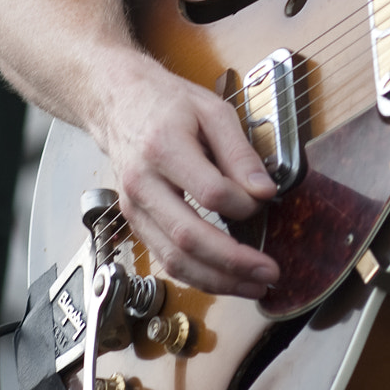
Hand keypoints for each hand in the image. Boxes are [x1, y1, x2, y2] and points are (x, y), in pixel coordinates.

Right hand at [96, 53, 280, 297]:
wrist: (119, 103)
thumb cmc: (169, 104)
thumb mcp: (212, 111)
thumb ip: (239, 152)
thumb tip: (264, 191)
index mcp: (163, 148)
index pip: (209, 192)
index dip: (242, 205)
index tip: (264, 201)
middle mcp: (143, 184)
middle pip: (188, 237)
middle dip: (233, 262)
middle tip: (270, 273)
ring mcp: (134, 208)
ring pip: (173, 259)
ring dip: (217, 280)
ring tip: (253, 286)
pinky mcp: (134, 222)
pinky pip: (165, 258)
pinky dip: (197, 275)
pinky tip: (225, 278)